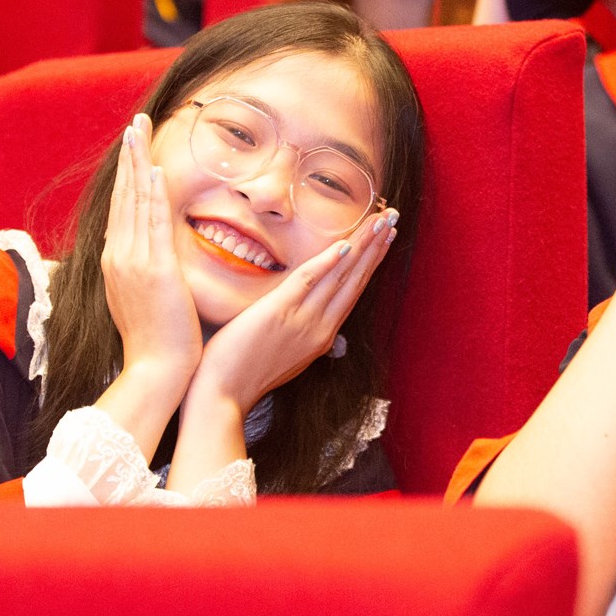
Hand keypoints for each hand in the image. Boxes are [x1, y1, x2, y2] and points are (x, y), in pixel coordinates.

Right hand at [101, 115, 202, 379]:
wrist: (156, 370)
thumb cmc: (156, 342)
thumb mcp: (138, 300)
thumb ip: (136, 273)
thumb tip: (132, 254)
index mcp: (115, 263)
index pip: (120, 209)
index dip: (126, 176)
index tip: (133, 148)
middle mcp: (118, 257)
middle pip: (122, 196)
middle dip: (129, 157)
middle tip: (135, 123)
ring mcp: (134, 262)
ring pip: (134, 202)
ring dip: (138, 163)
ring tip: (140, 130)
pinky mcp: (154, 270)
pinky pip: (152, 224)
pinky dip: (152, 195)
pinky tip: (154, 169)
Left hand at [191, 207, 398, 412]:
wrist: (223, 396)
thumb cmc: (246, 375)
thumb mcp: (287, 359)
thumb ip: (304, 338)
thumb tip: (317, 328)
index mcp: (322, 336)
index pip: (353, 292)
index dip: (370, 263)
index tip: (384, 240)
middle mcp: (320, 328)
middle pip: (355, 280)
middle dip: (376, 247)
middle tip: (393, 219)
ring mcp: (302, 320)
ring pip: (340, 276)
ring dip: (362, 246)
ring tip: (380, 221)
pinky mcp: (278, 312)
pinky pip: (307, 281)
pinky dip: (327, 263)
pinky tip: (344, 245)